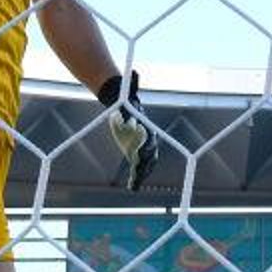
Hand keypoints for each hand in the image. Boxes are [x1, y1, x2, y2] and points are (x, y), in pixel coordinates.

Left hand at [100, 71, 157, 191]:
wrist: (123, 111)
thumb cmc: (123, 106)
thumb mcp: (124, 101)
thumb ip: (128, 97)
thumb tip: (131, 83)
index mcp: (145, 129)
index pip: (148, 140)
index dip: (145, 147)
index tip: (140, 154)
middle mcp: (147, 141)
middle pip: (149, 155)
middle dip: (145, 165)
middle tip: (139, 173)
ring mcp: (142, 149)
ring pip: (145, 165)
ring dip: (140, 175)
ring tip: (135, 186)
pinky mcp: (135, 155)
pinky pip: (137, 168)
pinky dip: (136, 178)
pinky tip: (132, 187)